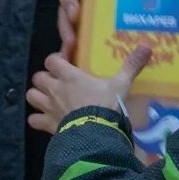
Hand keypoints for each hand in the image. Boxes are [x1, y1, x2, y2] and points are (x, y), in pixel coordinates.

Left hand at [27, 43, 152, 133]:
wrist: (96, 133)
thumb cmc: (106, 105)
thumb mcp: (121, 84)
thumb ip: (131, 66)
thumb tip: (147, 46)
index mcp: (69, 76)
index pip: (51, 60)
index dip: (56, 60)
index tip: (64, 63)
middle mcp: (55, 89)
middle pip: (38, 77)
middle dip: (45, 78)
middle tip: (57, 82)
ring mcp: (49, 107)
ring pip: (31, 96)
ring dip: (38, 96)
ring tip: (48, 99)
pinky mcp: (48, 124)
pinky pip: (33, 120)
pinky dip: (37, 119)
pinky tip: (46, 120)